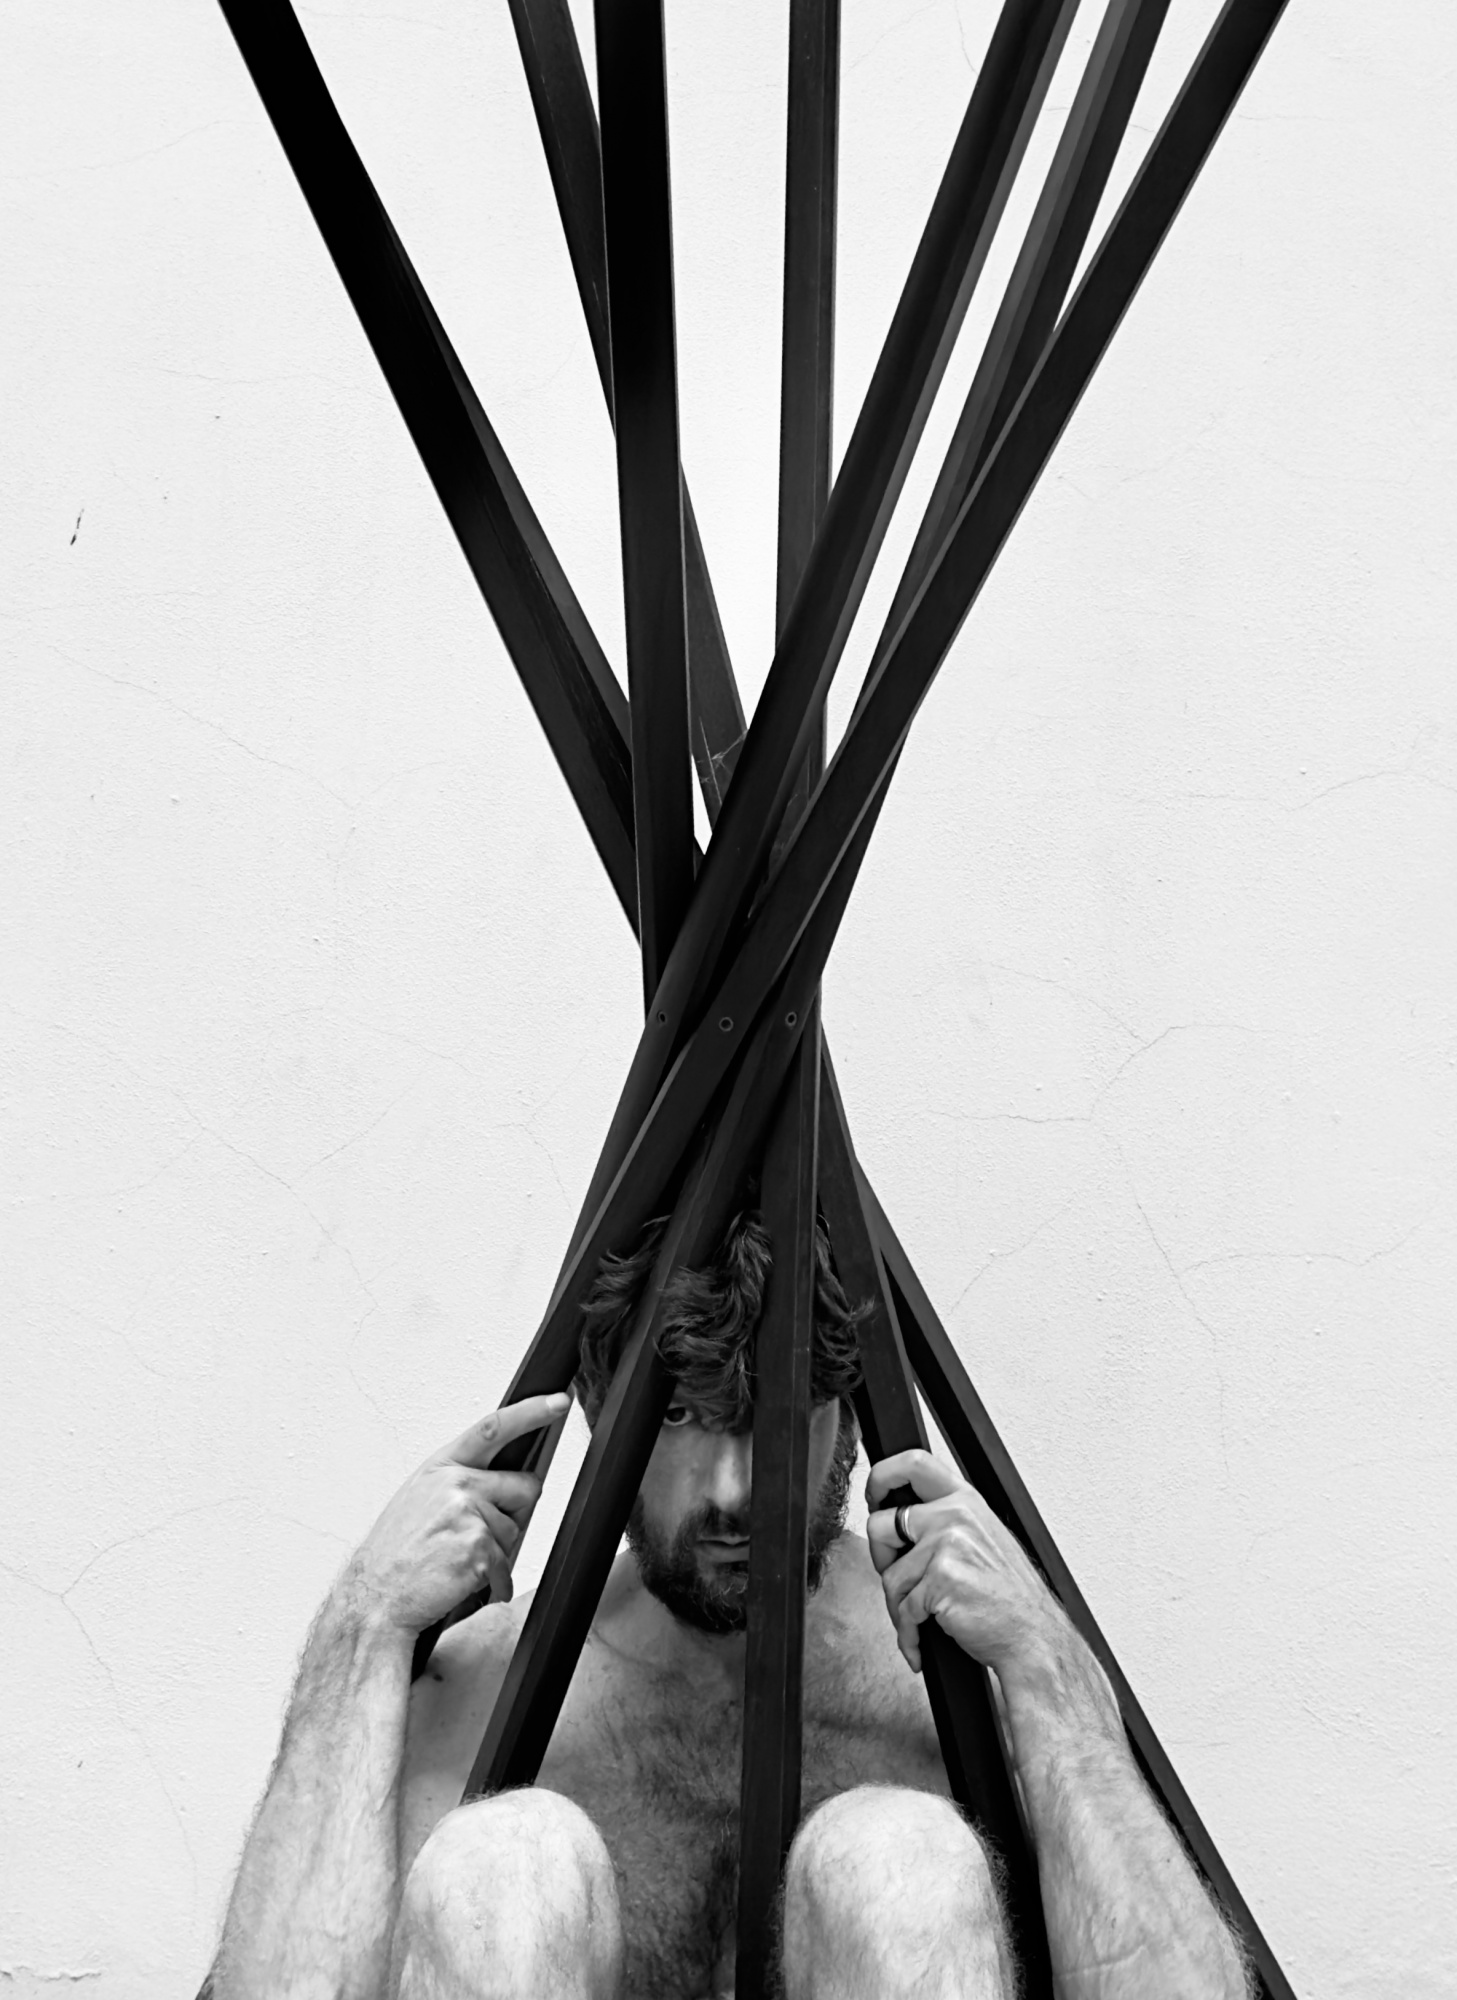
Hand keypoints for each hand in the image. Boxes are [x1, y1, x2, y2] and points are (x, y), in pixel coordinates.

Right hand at [338, 1392, 569, 1633]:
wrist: (373, 1598)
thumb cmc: (396, 1553)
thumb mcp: (421, 1499)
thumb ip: (462, 1482)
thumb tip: (508, 1482)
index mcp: (442, 1467)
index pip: (493, 1428)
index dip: (531, 1412)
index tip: (558, 1402)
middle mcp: (456, 1484)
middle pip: (525, 1487)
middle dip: (515, 1510)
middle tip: (478, 1532)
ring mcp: (468, 1515)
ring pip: (514, 1532)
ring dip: (494, 1553)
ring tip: (454, 1560)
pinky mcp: (478, 1550)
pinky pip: (505, 1567)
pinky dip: (491, 1583)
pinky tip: (459, 1581)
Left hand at [865, 1449, 1059, 1677]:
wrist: (1034, 1636)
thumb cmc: (1011, 1596)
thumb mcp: (984, 1538)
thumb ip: (948, 1519)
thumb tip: (902, 1519)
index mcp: (965, 1500)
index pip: (914, 1462)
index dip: (882, 1476)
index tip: (874, 1496)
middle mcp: (955, 1515)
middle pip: (880, 1523)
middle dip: (880, 1556)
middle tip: (895, 1573)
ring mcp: (947, 1545)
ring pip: (889, 1576)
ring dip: (898, 1606)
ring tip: (919, 1618)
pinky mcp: (940, 1579)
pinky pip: (902, 1609)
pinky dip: (908, 1632)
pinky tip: (921, 1638)